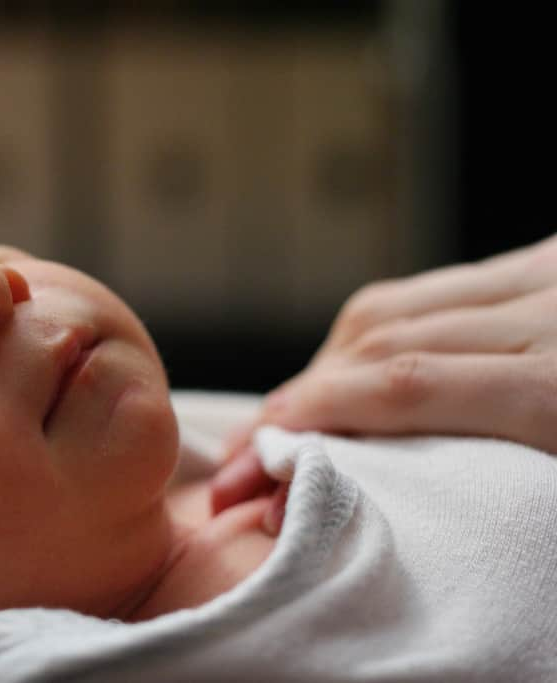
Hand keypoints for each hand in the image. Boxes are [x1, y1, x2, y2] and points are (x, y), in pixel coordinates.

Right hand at [212, 233, 556, 512]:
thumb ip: (467, 475)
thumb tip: (348, 496)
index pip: (404, 386)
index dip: (316, 414)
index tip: (259, 455)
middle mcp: (554, 312)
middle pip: (384, 340)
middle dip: (303, 394)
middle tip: (251, 445)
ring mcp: (549, 273)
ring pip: (392, 307)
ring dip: (326, 363)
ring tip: (289, 414)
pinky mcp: (549, 258)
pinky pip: (432, 289)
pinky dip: (372, 330)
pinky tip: (349, 368)